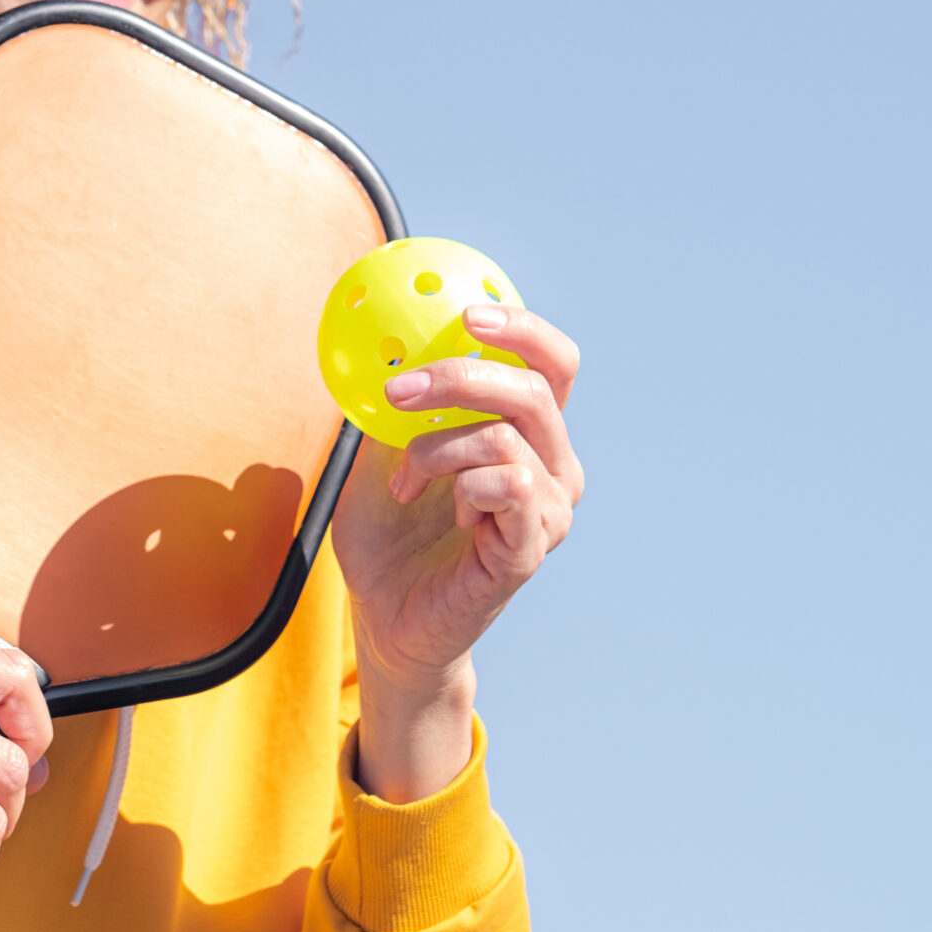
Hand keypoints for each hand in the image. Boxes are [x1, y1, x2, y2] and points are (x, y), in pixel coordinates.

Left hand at [331, 305, 582, 800]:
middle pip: (532, 389)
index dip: (522, 329)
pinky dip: (463, 487)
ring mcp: (551, 511)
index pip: (552, 363)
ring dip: (437, 448)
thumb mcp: (381, 451)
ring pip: (507, 437)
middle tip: (397, 390)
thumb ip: (395, 399)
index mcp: (531, 433)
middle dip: (458, 377)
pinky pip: (511, 487)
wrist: (384, 617)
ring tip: (405, 482)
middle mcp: (556, 467)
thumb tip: (376, 331)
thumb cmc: (390, 534)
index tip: (468, 314)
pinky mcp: (531, 548)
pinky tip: (445, 515)